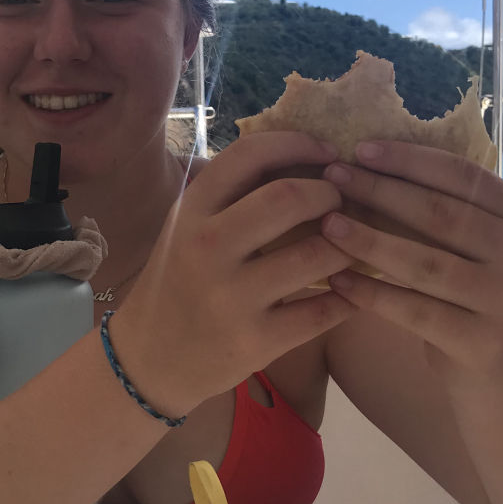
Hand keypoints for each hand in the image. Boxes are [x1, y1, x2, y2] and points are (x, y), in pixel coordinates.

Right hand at [110, 133, 355, 415]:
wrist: (151, 359)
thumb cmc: (179, 283)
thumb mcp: (186, 229)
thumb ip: (228, 195)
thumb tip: (298, 154)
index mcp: (191, 212)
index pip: (250, 155)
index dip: (298, 144)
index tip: (327, 154)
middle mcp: (207, 248)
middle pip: (288, 198)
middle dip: (330, 193)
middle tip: (341, 202)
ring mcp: (231, 297)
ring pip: (317, 254)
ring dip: (347, 245)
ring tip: (351, 244)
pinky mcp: (256, 341)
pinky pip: (323, 310)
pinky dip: (348, 296)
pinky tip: (350, 290)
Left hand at [320, 141, 502, 375]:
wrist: (493, 359)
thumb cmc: (463, 285)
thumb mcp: (465, 239)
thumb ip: (436, 203)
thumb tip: (364, 159)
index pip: (461, 175)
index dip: (409, 160)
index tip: (360, 149)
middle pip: (440, 214)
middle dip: (380, 192)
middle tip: (332, 179)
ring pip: (425, 264)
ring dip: (370, 241)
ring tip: (327, 226)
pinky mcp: (479, 339)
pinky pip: (414, 311)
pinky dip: (372, 293)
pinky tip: (336, 280)